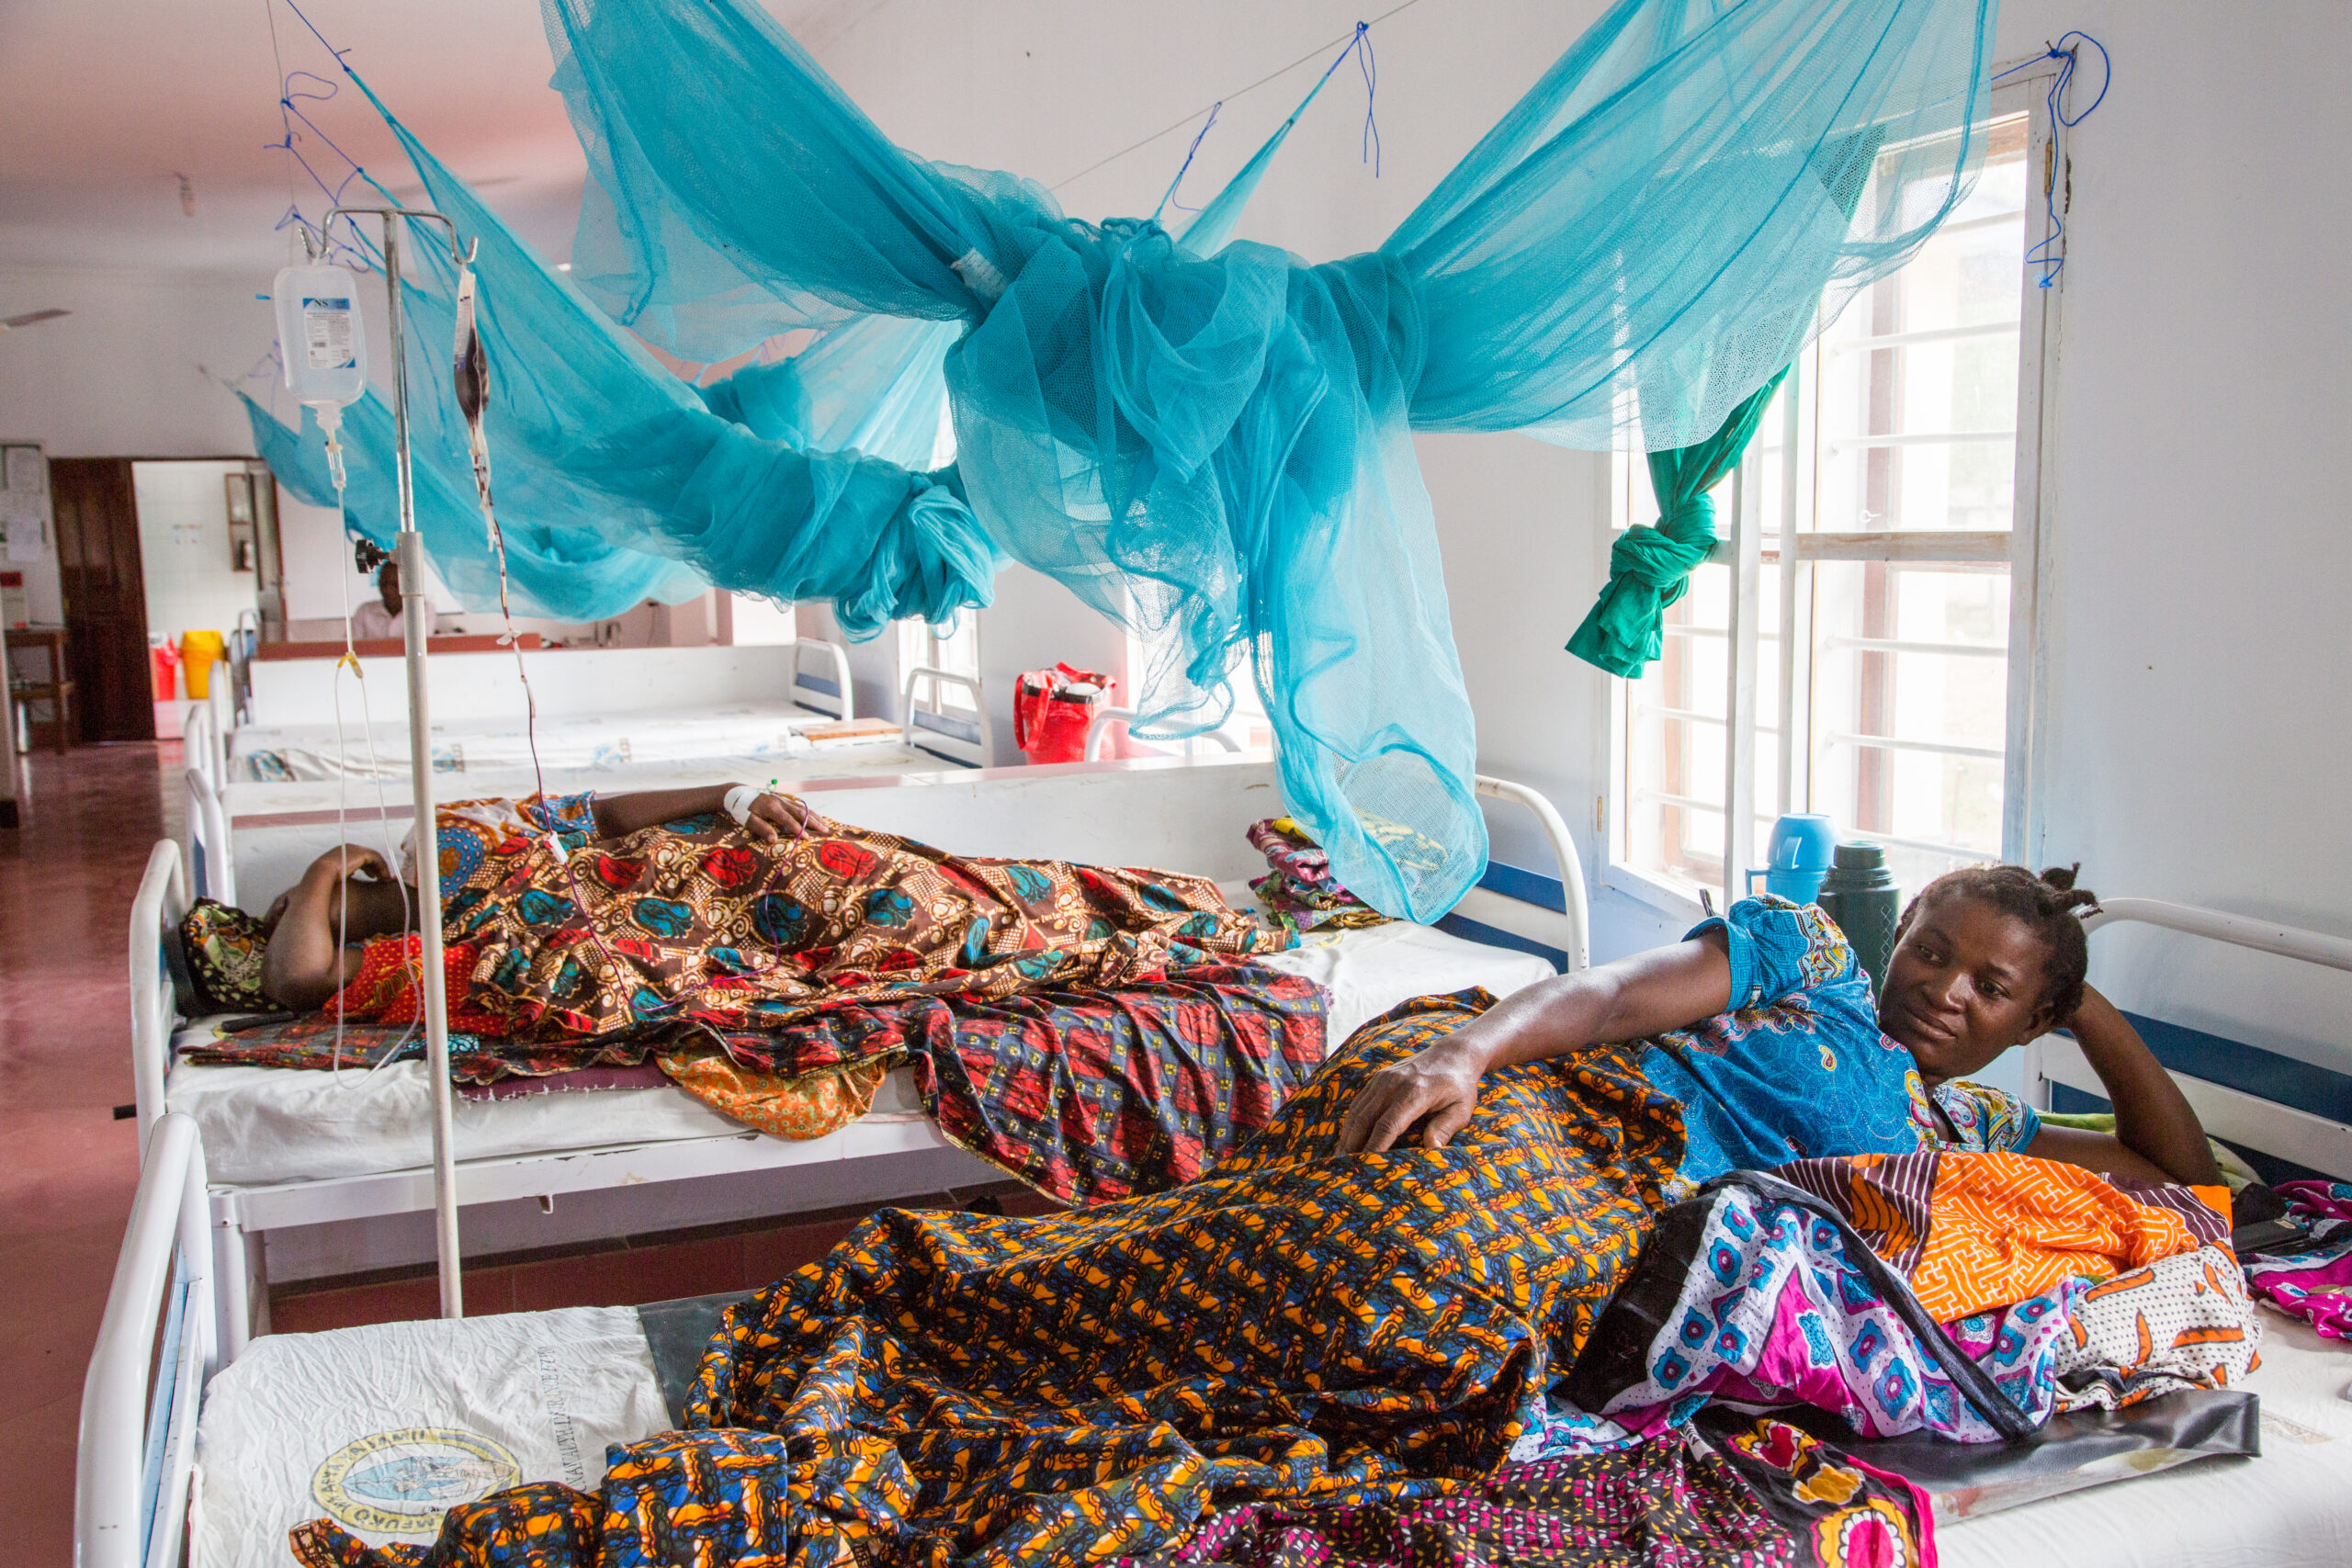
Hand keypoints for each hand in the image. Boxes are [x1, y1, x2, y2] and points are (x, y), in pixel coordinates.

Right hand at [308, 844, 389, 882]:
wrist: (321, 873)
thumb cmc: (324, 879)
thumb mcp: (334, 876)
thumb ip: (343, 875)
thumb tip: (350, 876)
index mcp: (341, 852)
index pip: (359, 857)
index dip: (367, 867)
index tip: (373, 877)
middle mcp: (348, 848)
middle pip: (367, 856)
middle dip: (375, 867)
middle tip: (381, 878)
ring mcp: (355, 849)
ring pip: (374, 857)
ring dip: (381, 868)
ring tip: (384, 879)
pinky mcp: (361, 853)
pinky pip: (376, 859)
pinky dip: (382, 868)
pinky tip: (383, 878)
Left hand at [744, 792, 822, 842]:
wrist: (738, 793)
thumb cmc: (742, 809)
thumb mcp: (748, 820)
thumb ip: (761, 828)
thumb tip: (774, 840)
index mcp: (771, 807)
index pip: (788, 819)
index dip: (798, 829)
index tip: (808, 838)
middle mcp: (780, 801)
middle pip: (800, 812)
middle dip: (814, 822)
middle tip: (825, 831)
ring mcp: (783, 799)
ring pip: (803, 808)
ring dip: (815, 816)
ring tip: (826, 825)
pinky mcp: (784, 799)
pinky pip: (800, 805)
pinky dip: (809, 812)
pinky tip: (815, 817)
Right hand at [1336, 1035, 1489, 1153]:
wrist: (1453, 1054)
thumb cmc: (1459, 1086)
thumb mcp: (1461, 1109)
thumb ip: (1445, 1128)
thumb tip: (1431, 1149)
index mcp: (1415, 1092)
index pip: (1388, 1125)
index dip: (1374, 1147)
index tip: (1366, 1166)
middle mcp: (1394, 1083)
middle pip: (1365, 1119)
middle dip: (1353, 1145)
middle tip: (1345, 1169)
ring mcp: (1383, 1079)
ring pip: (1357, 1111)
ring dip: (1347, 1135)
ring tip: (1341, 1158)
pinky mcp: (1378, 1078)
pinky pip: (1359, 1103)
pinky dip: (1351, 1122)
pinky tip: (1349, 1138)